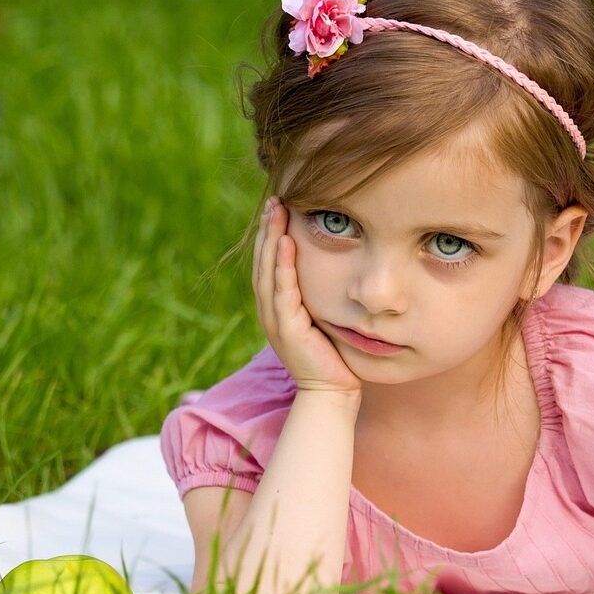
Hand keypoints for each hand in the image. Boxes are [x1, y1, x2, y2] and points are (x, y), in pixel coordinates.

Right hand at [252, 197, 360, 394]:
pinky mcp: (288, 329)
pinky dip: (282, 266)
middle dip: (267, 231)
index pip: (268, 266)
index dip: (269, 237)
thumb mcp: (321, 319)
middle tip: (273, 202)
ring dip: (271, 240)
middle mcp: (270, 312)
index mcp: (275, 309)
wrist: (331, 392)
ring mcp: (275, 320)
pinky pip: (283, 290)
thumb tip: (328, 271)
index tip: (276, 210)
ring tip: (275, 213)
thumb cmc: (331, 357)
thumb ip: (316, 298)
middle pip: (262, 263)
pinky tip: (286, 244)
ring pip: (268, 272)